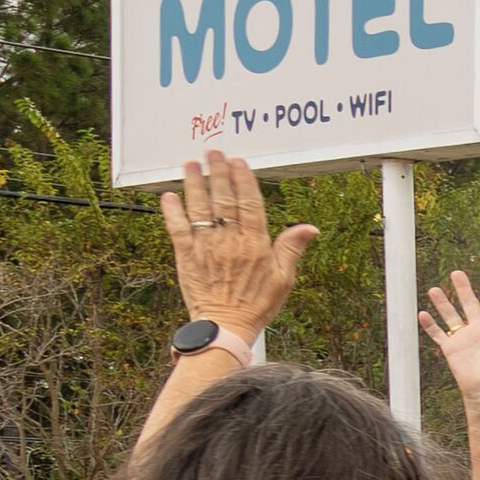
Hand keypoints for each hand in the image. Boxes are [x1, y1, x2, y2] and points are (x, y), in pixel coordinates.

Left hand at [159, 152, 317, 337]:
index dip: (243, 180)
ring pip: (199, 207)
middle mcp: (229, 241)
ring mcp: (206, 247)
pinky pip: (177, 228)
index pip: (250, 204)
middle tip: (213, 152)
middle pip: (223, 199)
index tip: (238, 162)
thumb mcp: (284, 279)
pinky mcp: (186, 256)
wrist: (226, 326)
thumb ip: (292, 249)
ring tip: (191, 163)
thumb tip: (309, 227)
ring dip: (194, 183)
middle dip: (218, 173)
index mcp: (255, 244)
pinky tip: (169, 195)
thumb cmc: (258, 303)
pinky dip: (172, 211)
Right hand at [421, 269, 479, 397]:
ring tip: (434, 289)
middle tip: (457, 272)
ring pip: (451, 316)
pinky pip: (438, 334)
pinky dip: (430, 325)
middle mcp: (479, 330)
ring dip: (443, 303)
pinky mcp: (451, 349)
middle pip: (470, 304)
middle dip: (464, 289)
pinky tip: (422, 314)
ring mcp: (464, 338)